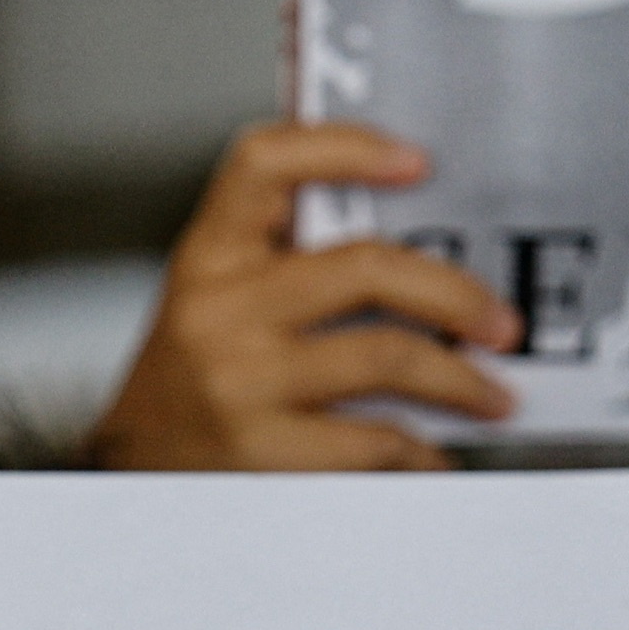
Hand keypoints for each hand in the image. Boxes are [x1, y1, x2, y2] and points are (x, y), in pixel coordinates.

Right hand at [88, 122, 517, 472]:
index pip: (265, 163)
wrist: (128, 482)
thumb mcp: (215, 304)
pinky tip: (433, 455)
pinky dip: (420, 450)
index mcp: (209, 256)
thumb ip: (282, 264)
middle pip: (366, 267)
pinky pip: (373, 440)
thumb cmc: (187, 388)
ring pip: (386, 357)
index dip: (345, 147)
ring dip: (460, 381)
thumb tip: (411, 260)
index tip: (417, 161)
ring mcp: (240, 381)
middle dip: (455, 295)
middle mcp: (220, 310)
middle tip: (500, 323)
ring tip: (492, 395)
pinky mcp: (262, 451)